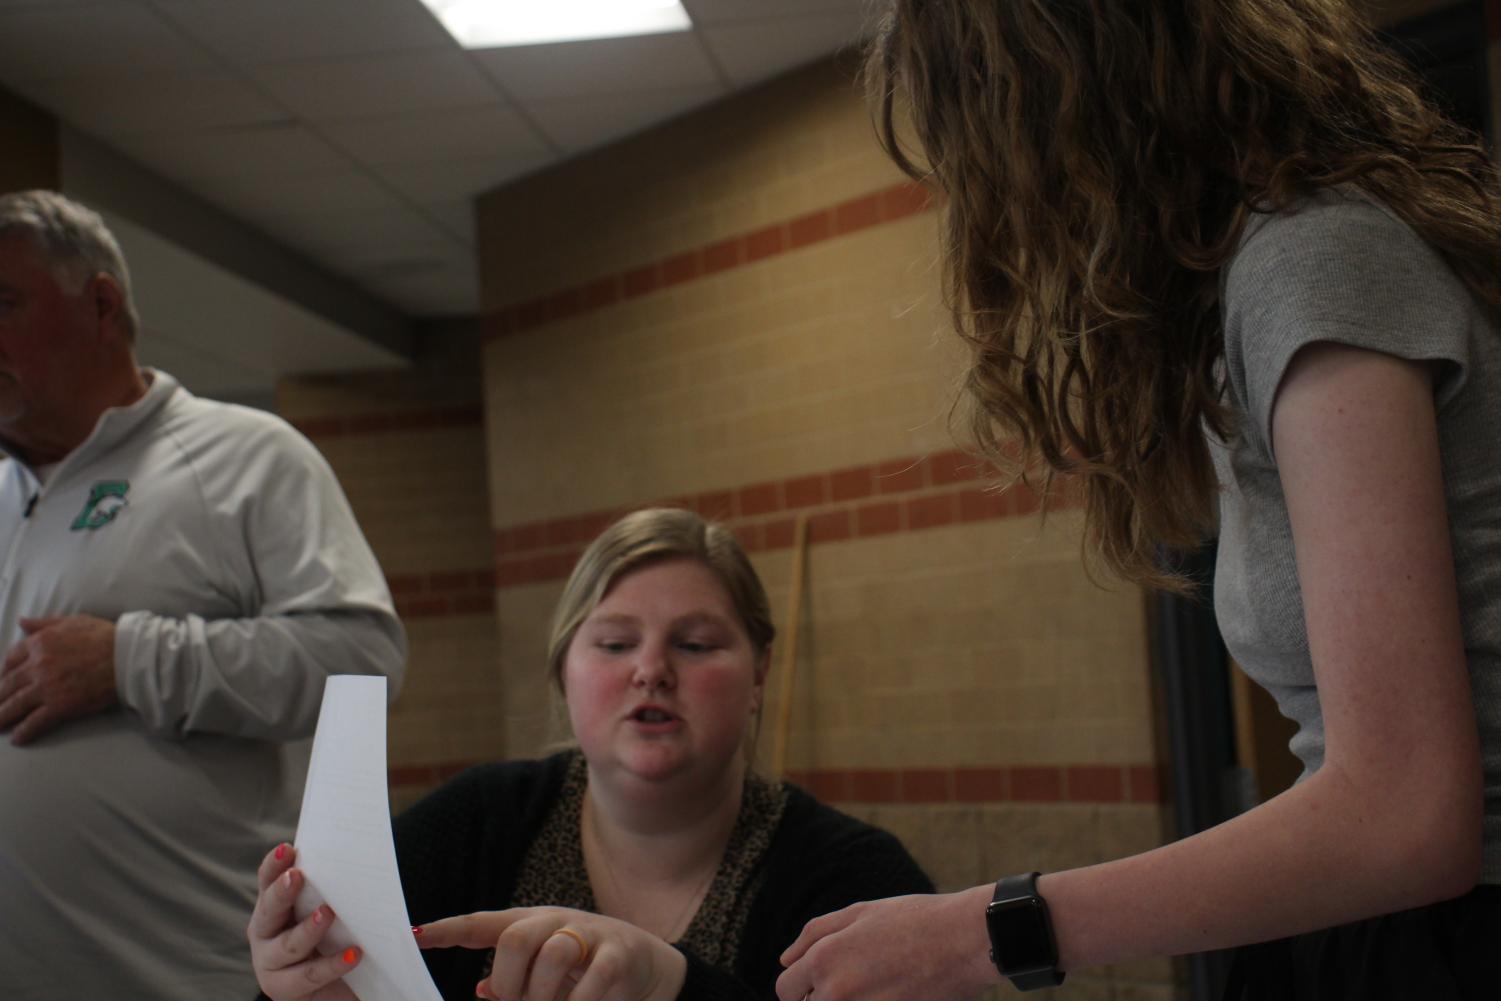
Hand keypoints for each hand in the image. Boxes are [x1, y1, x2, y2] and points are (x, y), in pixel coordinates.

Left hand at [0, 615, 118, 743]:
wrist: (127, 656)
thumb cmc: (104, 636)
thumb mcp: (72, 621)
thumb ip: (44, 623)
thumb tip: (22, 622)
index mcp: (39, 643)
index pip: (10, 660)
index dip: (3, 672)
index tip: (2, 680)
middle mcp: (37, 666)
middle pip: (7, 685)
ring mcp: (47, 687)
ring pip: (15, 705)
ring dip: (2, 716)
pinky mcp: (60, 706)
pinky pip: (35, 722)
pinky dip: (24, 732)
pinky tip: (17, 739)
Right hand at [247, 843, 359, 1000]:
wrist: (333, 988)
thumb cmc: (332, 939)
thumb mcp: (333, 910)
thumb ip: (338, 890)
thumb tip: (365, 857)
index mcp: (274, 905)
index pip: (268, 880)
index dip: (275, 864)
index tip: (289, 848)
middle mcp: (265, 932)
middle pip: (269, 910)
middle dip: (282, 892)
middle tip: (297, 876)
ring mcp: (270, 962)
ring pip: (288, 945)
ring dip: (308, 929)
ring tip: (327, 913)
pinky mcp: (284, 988)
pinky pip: (310, 975)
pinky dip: (332, 964)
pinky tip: (354, 954)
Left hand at [417, 906, 687, 1000]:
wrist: (649, 967)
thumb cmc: (585, 973)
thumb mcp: (546, 976)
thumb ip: (514, 983)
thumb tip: (483, 990)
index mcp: (532, 925)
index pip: (484, 924)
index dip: (449, 930)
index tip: (415, 937)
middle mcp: (558, 922)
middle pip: (516, 937)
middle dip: (510, 979)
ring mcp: (591, 934)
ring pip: (554, 956)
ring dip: (546, 994)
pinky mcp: (619, 955)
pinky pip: (591, 981)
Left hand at [775, 887, 998, 1000]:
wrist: (964, 940)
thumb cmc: (912, 920)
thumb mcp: (859, 912)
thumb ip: (814, 935)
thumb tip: (784, 960)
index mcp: (823, 960)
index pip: (786, 990)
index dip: (799, 985)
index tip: (818, 981)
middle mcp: (836, 992)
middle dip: (820, 998)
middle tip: (854, 980)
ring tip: (872, 984)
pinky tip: (887, 991)